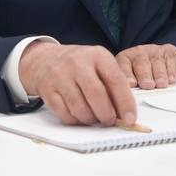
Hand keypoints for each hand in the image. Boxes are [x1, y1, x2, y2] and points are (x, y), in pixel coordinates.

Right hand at [18, 41, 136, 126]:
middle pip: (96, 94)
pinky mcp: (48, 90)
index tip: (130, 118)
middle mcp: (78, 63)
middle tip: (110, 121)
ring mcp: (61, 76)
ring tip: (94, 117)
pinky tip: (79, 115)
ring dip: (90, 119)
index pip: (115, 79)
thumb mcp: (99, 63)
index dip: (125, 102)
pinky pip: (64, 114)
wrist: (44, 59)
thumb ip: (114, 83)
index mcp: (97, 55)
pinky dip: (75, 120)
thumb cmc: (79, 64)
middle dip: (106, 114)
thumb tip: (126, 111)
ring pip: (79, 107)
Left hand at [114, 44, 175, 89]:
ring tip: (161, 84)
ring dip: (159, 74)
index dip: (127, 75)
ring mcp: (154, 51)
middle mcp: (138, 53)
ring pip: (157, 61)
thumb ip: (127, 89)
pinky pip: (171, 58)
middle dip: (145, 75)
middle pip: (141, 63)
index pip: (124, 65)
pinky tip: (171, 79)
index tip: (131, 84)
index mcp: (125, 59)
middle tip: (147, 85)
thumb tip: (127, 102)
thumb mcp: (131, 81)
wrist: (158, 60)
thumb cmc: (140, 75)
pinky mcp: (168, 51)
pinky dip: (172, 70)